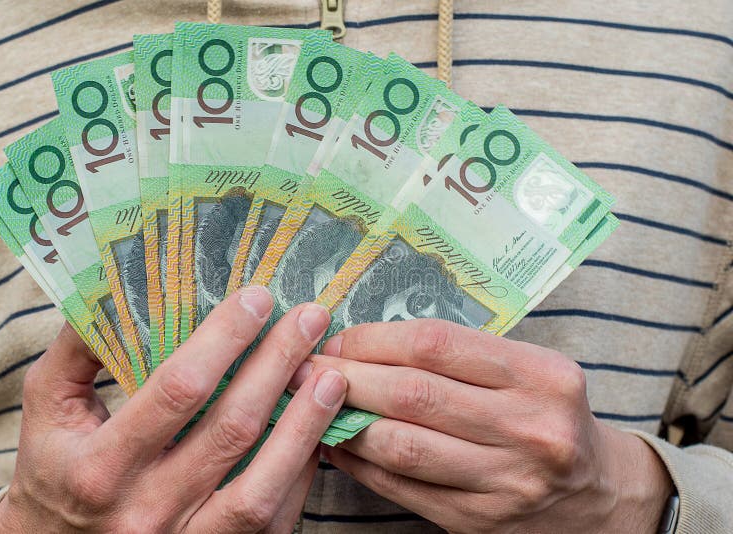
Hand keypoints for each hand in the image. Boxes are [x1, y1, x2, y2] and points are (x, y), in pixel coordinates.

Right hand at [0, 287, 346, 532]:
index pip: (177, 391)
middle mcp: (143, 512)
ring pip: (261, 487)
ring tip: (332, 375)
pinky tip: (317, 429)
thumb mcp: (48, 408)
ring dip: (304, 425)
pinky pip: (272, 519)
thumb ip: (78, 350)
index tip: (257, 299)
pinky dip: (301, 471)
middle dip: (277, 365)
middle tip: (310, 319)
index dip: (224, 341)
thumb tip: (119, 288)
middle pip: (231, 430)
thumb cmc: (54, 473)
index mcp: (99, 468)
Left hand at [310, 319, 672, 533]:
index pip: (437, 344)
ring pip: (402, 446)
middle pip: (414, 394)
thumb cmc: (547, 415)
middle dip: (347, 378)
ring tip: (310, 405)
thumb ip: (460, 355)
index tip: (338, 339)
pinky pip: (403, 489)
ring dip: (343, 422)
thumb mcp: (529, 370)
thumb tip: (363, 346)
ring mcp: (507, 482)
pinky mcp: (480, 521)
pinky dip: (360, 464)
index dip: (374, 339)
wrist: (595, 493)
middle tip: (304, 368)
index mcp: (543, 375)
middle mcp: (530, 428)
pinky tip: (336, 444)